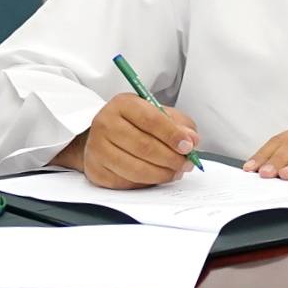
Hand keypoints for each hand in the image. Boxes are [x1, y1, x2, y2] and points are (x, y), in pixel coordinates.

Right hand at [54, 93, 199, 189]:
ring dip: (161, 174)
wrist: (103, 134)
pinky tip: (156, 176)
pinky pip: (125, 182)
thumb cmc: (135, 123)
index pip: (151, 120)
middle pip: (144, 147)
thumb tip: (192, 140)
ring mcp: (96, 148)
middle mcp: (105, 124)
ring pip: (135, 168)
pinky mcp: (95, 170)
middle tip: (186, 164)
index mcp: (123, 104)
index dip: (173, 135)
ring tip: (175, 172)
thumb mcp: (159, 113)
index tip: (189, 146)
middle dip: (171, 159)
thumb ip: (179, 124)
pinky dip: (146, 183)